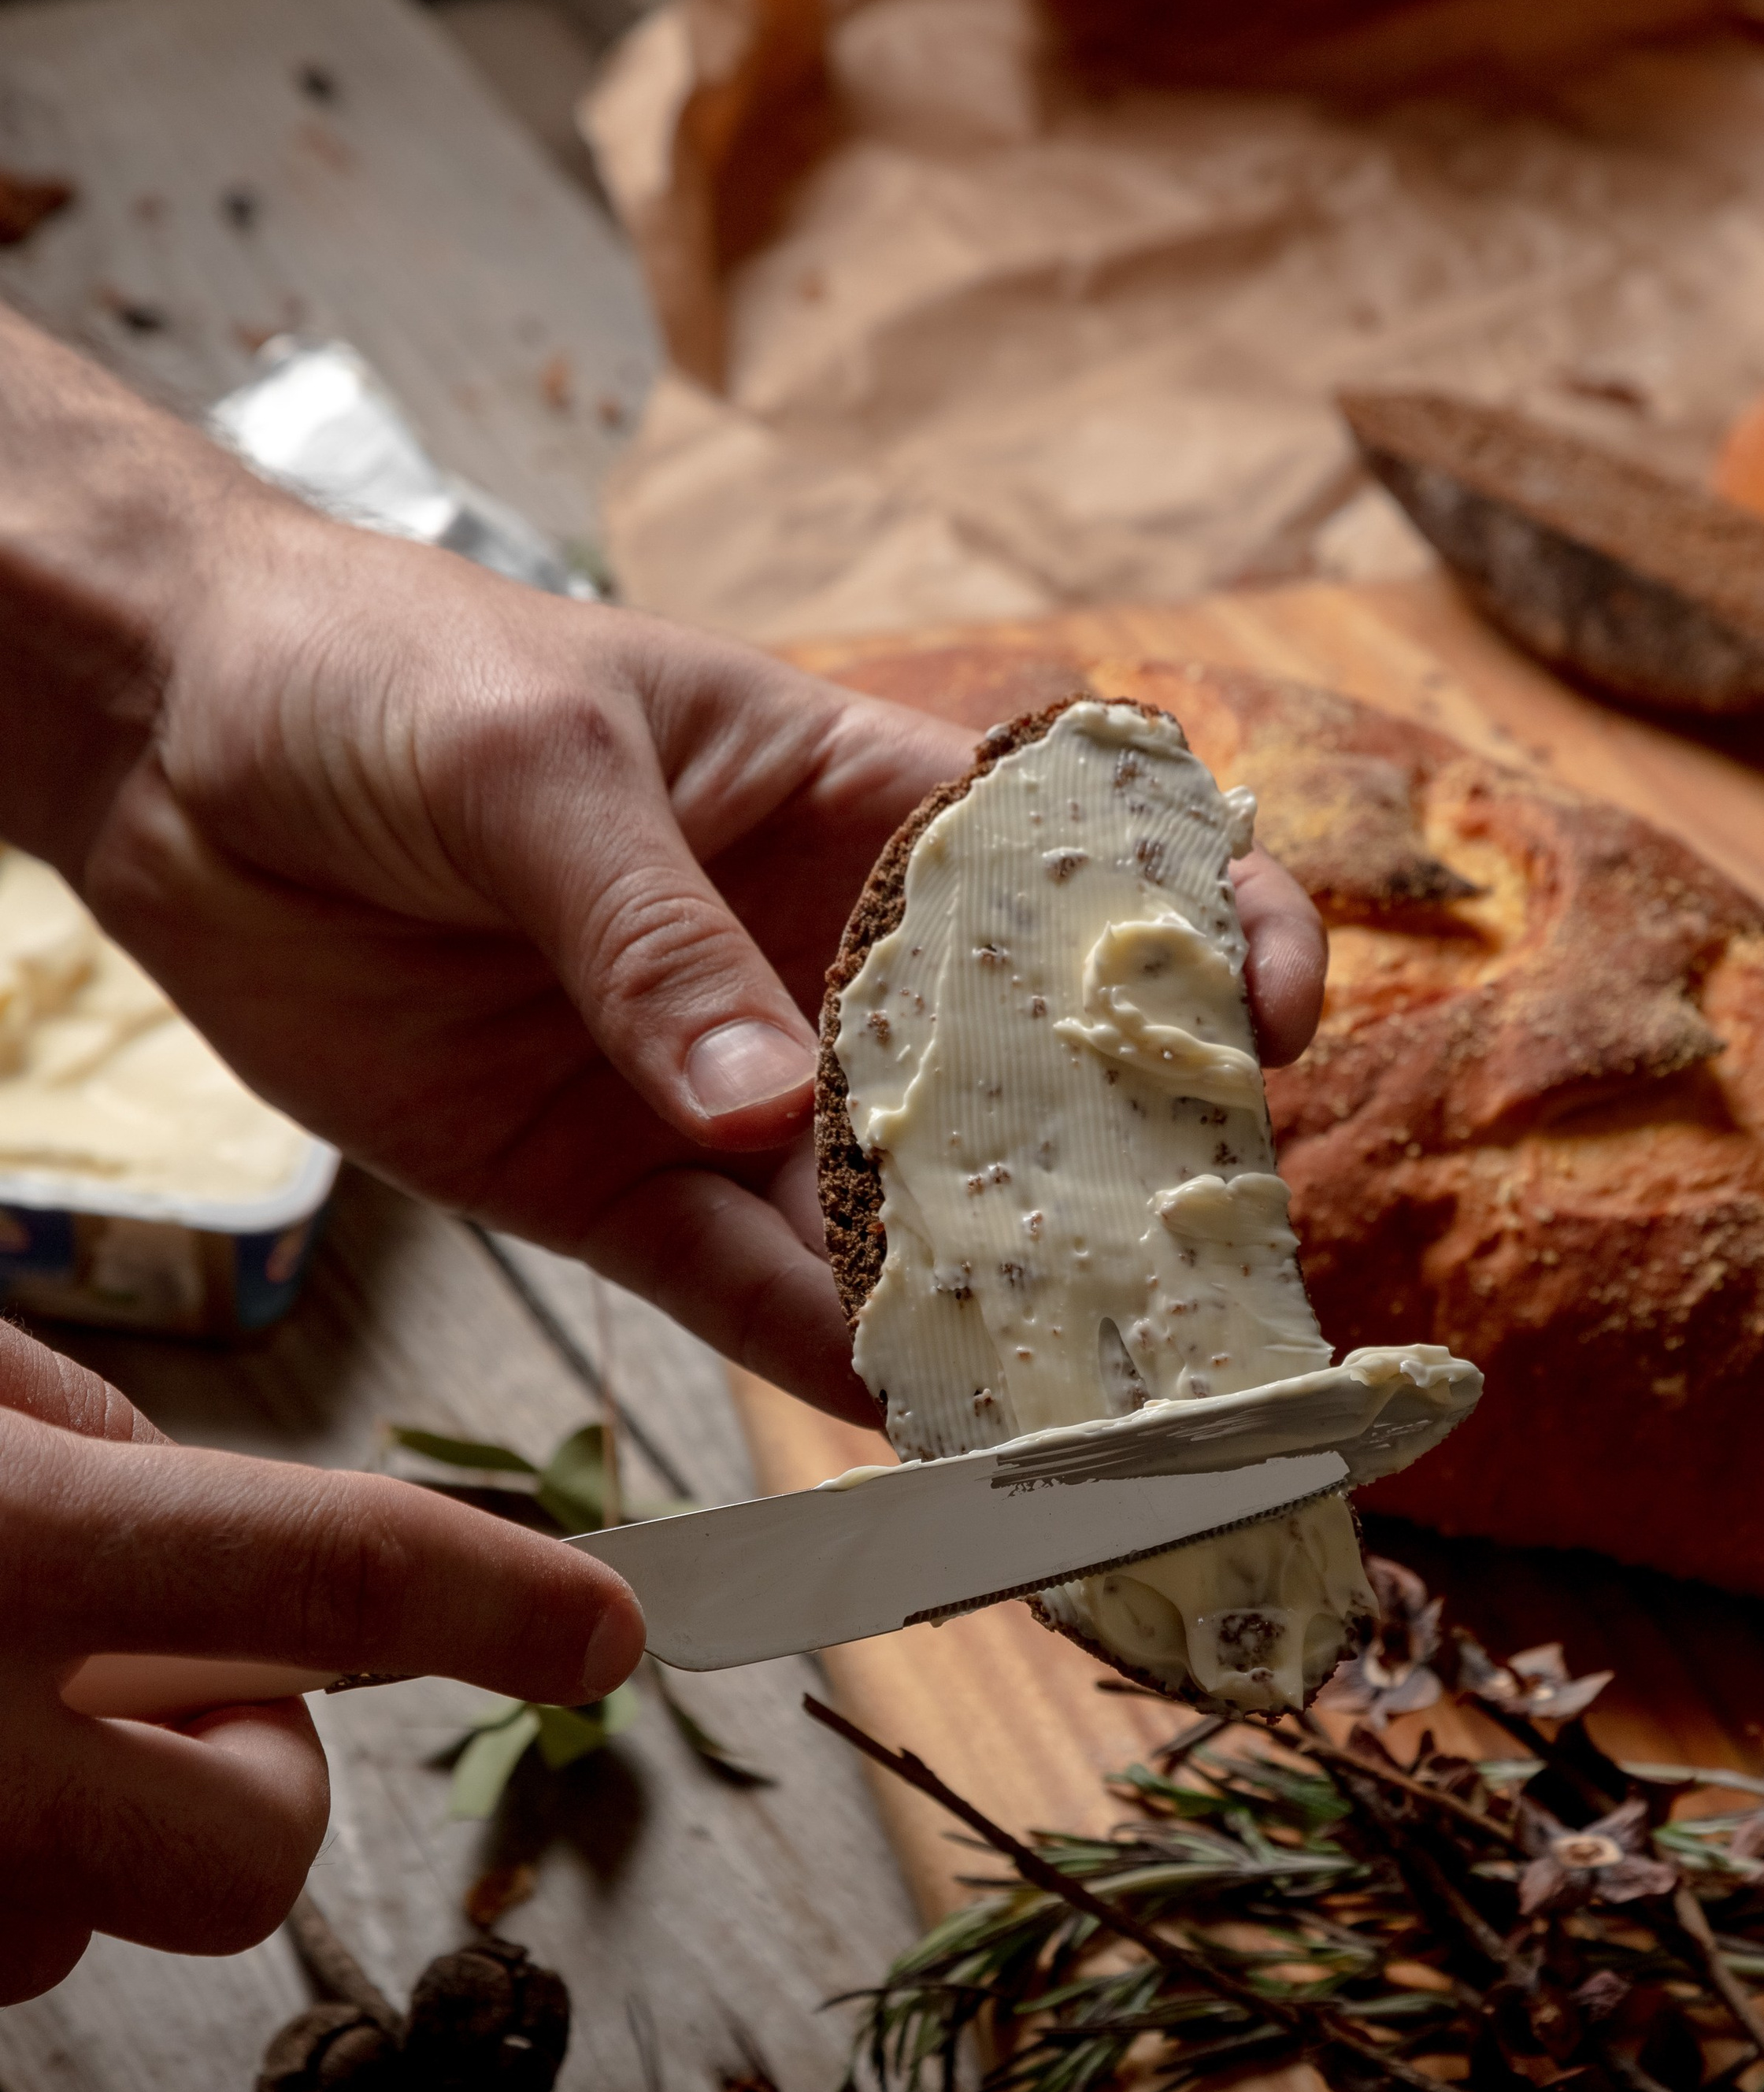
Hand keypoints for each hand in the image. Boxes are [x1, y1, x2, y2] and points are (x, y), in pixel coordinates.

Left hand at [0, 316, 1326, 1417]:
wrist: (169, 747)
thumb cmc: (378, 674)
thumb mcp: (533, 772)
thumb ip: (654, 942)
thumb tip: (779, 1113)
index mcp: (850, 799)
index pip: (1079, 865)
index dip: (1204, 935)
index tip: (1265, 1028)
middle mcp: (818, 957)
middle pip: (1011, 1082)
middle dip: (1111, 1183)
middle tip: (1191, 1297)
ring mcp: (726, 1085)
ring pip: (892, 1214)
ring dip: (979, 1303)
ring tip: (1072, 1402)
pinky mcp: (613, 1185)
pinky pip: (743, 1285)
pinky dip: (820, 1352)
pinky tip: (904, 1417)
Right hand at [0, 1324, 640, 2003]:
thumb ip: (93, 1439)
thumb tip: (216, 1503)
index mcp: (11, 1544)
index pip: (330, 1579)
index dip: (494, 1603)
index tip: (603, 1629)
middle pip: (254, 1848)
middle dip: (264, 1781)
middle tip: (164, 1688)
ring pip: (84, 1922)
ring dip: (74, 1830)